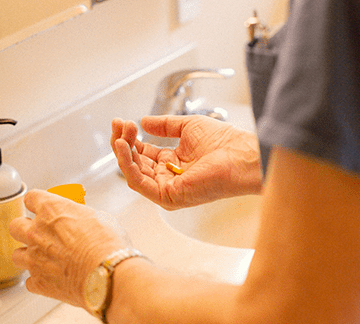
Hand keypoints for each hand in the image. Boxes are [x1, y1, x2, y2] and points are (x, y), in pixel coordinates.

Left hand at [9, 189, 127, 309]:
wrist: (106, 274)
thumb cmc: (106, 244)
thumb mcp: (99, 217)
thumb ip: (81, 216)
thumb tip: (82, 220)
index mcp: (51, 210)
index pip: (31, 198)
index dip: (36, 203)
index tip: (39, 206)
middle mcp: (36, 232)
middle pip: (15, 226)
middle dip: (25, 229)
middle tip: (38, 233)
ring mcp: (34, 258)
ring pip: (17, 255)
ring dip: (28, 255)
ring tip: (44, 258)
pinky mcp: (38, 282)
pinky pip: (30, 281)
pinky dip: (40, 279)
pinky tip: (53, 278)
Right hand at [111, 115, 262, 209]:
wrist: (240, 154)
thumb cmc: (224, 142)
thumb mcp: (187, 127)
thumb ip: (164, 126)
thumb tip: (144, 122)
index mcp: (173, 164)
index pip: (143, 154)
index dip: (130, 139)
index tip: (123, 123)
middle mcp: (168, 178)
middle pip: (135, 164)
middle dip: (123, 143)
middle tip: (119, 124)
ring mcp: (167, 189)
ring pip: (133, 174)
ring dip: (123, 152)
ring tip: (120, 133)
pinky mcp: (168, 196)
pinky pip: (139, 183)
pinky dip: (128, 165)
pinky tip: (124, 147)